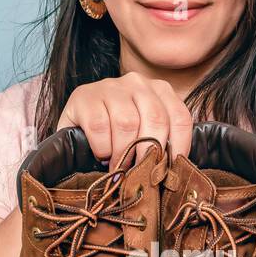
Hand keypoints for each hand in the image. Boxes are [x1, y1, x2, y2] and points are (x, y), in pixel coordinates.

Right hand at [56, 71, 192, 169]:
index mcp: (159, 90)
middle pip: (156, 119)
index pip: (180, 117)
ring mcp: (110, 86)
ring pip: (127, 123)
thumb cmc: (115, 133)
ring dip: (124, 153)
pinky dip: (103, 148)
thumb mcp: (143, 132)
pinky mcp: (84, 96)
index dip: (179, 147)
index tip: (170, 170)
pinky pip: (100, 126)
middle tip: (141, 174)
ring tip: (119, 168)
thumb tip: (178, 171)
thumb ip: (162, 140)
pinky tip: (101, 154)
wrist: (75, 125)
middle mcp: (137, 82)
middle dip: (149, 153)